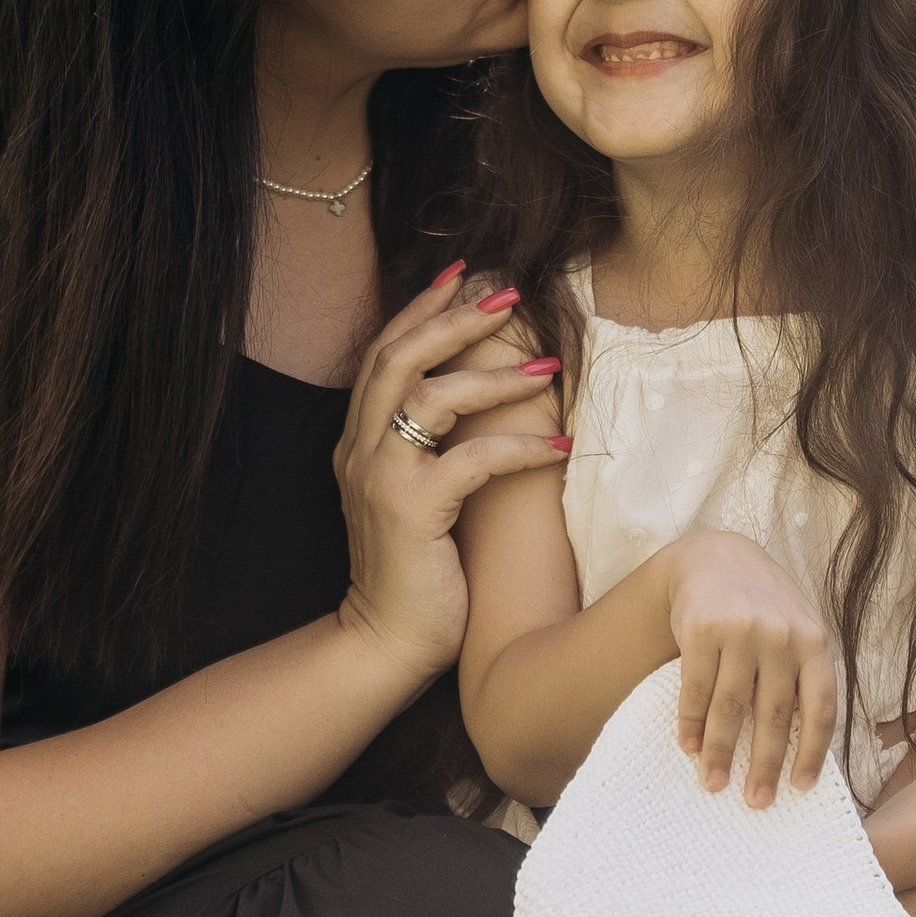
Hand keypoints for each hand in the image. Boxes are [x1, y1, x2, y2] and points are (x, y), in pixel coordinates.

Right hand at [333, 266, 566, 686]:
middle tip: (509, 296)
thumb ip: (430, 446)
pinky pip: (470, 460)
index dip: (420, 309)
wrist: (387, 641)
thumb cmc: (418, 569)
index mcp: (358, 441)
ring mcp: (380, 480)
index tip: (462, 275)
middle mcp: (360, 451)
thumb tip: (482, 396)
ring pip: (431, 398)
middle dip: (455, 320)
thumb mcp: (416, 494)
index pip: (382, 353)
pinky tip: (558, 445)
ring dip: (494, 376)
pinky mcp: (410, 512)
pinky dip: (517, 447)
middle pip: (399, 358)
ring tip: (549, 368)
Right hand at [665, 528, 837, 806]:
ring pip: (731, 707)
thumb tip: (797, 748)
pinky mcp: (702, 630)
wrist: (716, 556)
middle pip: (774, 715)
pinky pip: (696, 689)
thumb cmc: (762, 605)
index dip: (812, 752)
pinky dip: (692, 723)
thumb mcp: (796, 629)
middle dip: (764, 765)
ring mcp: (741, 632)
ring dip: (720, 752)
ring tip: (713, 784)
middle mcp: (781, 637)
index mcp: (813, 642)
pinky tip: (689, 747)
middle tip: (756, 802)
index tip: (801, 787)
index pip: (820, 707)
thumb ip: (800, 675)